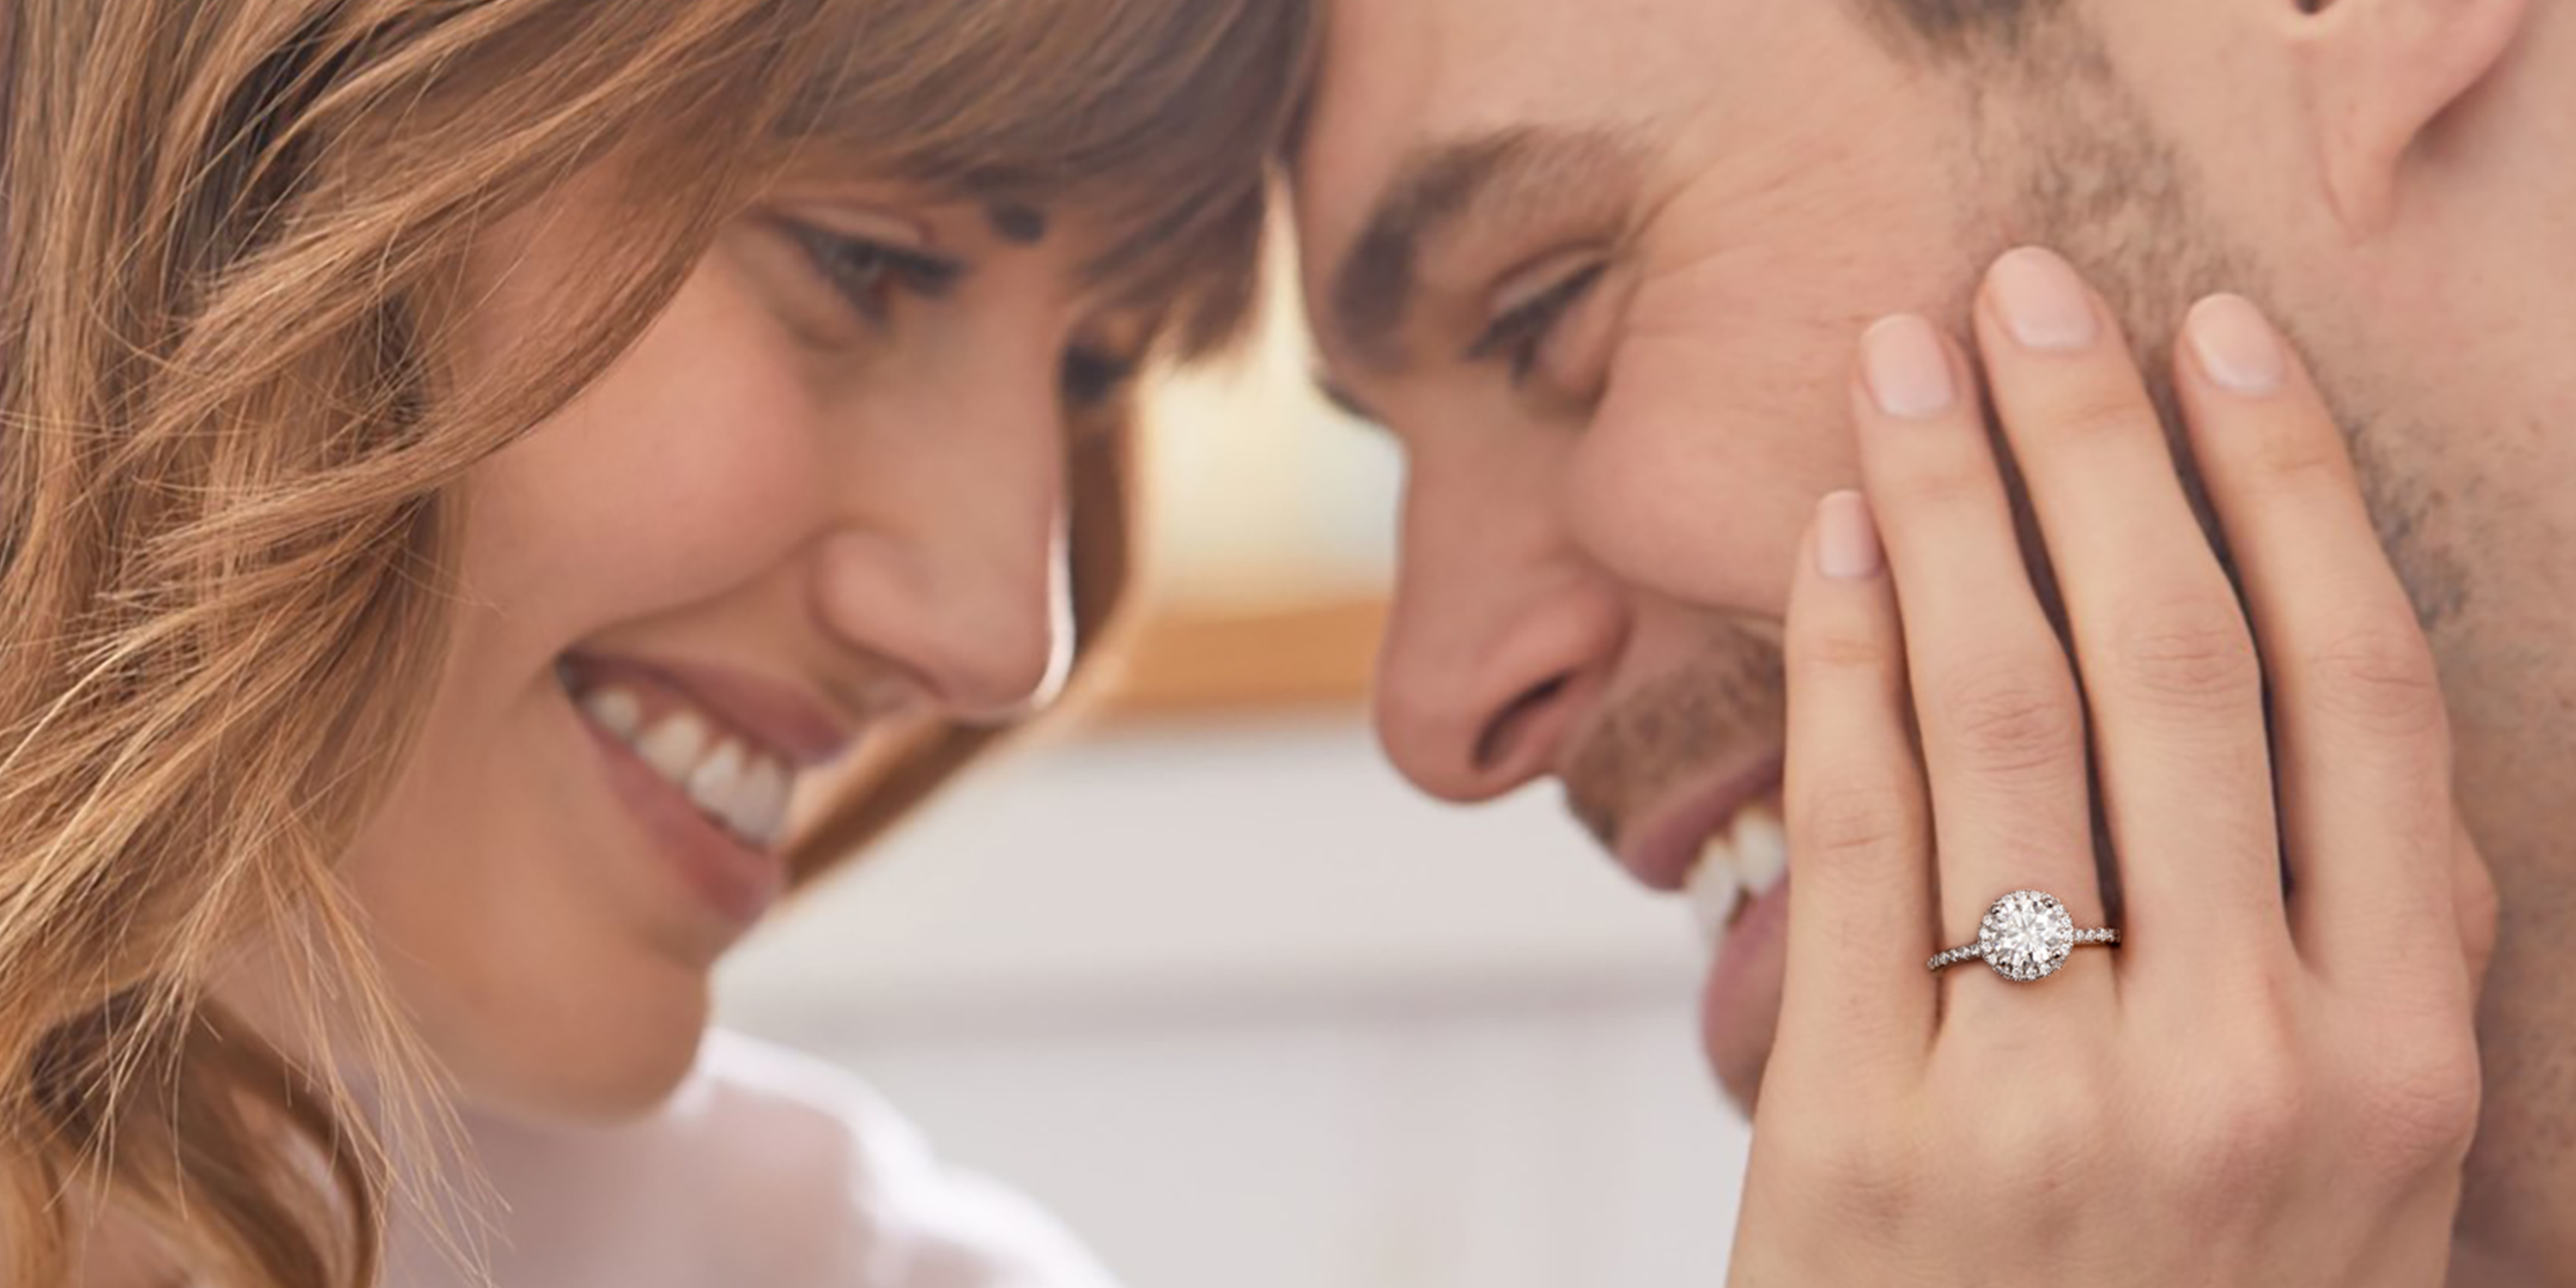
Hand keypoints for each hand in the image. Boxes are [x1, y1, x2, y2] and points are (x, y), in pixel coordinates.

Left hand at [1731, 248, 2495, 1286]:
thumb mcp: (2362, 1193)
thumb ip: (2377, 980)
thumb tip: (2369, 750)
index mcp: (2405, 1065)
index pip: (2361, 704)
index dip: (2287, 494)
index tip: (2220, 343)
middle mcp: (2254, 1066)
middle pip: (2177, 668)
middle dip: (2096, 445)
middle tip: (2030, 290)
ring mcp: (2051, 1099)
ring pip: (2004, 720)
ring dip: (1947, 508)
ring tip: (1904, 365)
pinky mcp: (1865, 1132)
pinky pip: (1858, 838)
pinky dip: (1839, 662)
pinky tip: (1826, 540)